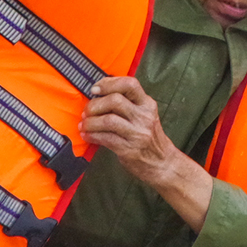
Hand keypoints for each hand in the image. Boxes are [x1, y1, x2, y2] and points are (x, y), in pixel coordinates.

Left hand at [82, 76, 211, 229]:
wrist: (163, 163)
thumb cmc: (149, 138)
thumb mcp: (145, 115)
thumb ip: (128, 104)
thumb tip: (98, 95)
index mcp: (147, 104)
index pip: (129, 84)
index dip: (109, 83)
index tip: (94, 89)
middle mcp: (144, 116)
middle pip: (115, 100)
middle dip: (94, 105)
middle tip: (87, 111)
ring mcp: (138, 133)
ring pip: (108, 120)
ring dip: (90, 122)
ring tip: (84, 124)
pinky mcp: (129, 149)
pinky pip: (105, 138)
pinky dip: (92, 135)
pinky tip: (87, 135)